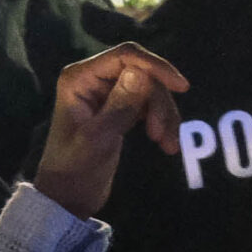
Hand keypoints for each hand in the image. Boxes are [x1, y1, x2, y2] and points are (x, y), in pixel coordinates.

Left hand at [34, 43, 188, 218]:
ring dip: (164, 116)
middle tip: (163, 136)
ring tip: (167, 145)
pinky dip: (162, 122)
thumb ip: (120, 104)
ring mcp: (108, 93)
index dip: (156, 67)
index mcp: (80, 78)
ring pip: (151, 90)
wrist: (69, 196)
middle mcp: (93, 79)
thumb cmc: (76, 168)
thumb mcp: (98, 138)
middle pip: (143, 74)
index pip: (126, 56)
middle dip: (159, 103)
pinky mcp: (120, 108)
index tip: (182, 88)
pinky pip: (150, 104)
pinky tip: (165, 144)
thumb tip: (142, 73)